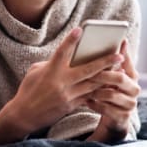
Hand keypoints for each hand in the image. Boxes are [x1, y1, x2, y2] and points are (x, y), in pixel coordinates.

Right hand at [8, 27, 123, 135]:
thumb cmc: (29, 89)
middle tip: (119, 55)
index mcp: (50, 71)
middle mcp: (61, 83)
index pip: (61, 52)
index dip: (70, 41)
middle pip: (87, 70)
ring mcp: (68, 95)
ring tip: (122, 70)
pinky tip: (112, 84)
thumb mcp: (36, 71)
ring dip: (108, 77)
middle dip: (105, 62)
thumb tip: (69, 56)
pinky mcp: (72, 105)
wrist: (24, 116)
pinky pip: (90, 96)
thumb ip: (53, 62)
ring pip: (93, 84)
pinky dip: (101, 89)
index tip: (80, 29)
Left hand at [86, 40, 140, 141]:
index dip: (122, 53)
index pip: (127, 62)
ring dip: (96, 91)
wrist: (114, 119)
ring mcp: (130, 104)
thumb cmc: (111, 92)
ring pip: (111, 94)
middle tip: (90, 71)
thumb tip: (107, 43)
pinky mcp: (123, 117)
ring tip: (85, 88)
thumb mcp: (112, 78)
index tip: (117, 42)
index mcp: (133, 77)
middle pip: (120, 78)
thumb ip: (111, 64)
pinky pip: (106, 109)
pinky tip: (87, 101)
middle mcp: (135, 89)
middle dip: (103, 74)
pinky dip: (95, 104)